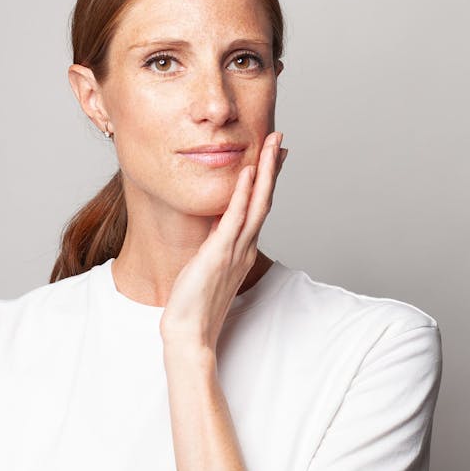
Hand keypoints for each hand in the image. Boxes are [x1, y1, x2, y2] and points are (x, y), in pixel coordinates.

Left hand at [159, 131, 288, 351]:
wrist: (189, 332)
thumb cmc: (196, 303)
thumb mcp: (209, 266)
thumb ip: (217, 245)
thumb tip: (218, 225)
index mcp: (243, 250)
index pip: (259, 207)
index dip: (268, 180)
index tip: (274, 155)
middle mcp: (245, 247)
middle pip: (265, 199)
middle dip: (273, 167)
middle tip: (280, 139)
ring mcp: (235, 250)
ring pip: (258, 204)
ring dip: (265, 172)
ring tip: (271, 144)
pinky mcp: (220, 254)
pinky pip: (234, 219)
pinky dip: (243, 194)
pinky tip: (248, 172)